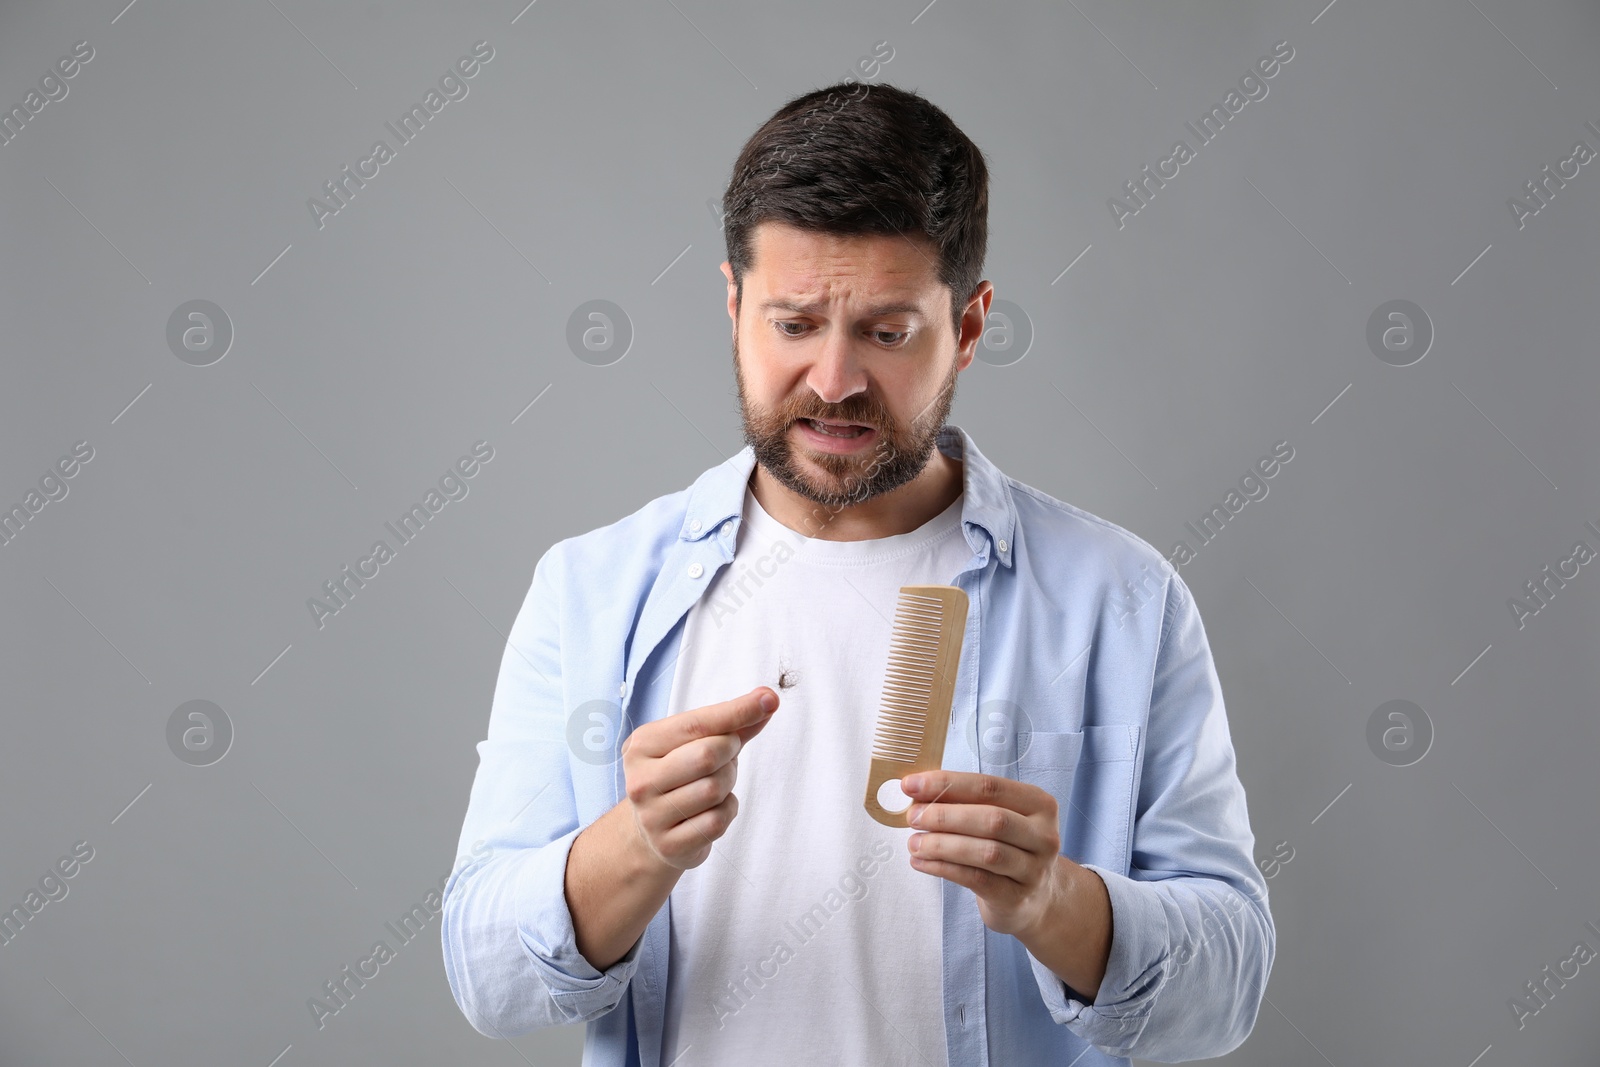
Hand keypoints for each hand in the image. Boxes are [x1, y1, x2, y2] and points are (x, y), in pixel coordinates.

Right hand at [620, 687, 778, 870]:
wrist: (652, 831)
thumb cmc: (682, 775)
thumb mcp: (697, 743)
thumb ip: (731, 723)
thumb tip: (768, 699)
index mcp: (642, 745)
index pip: (696, 723)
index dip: (737, 711)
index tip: (770, 699)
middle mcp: (640, 780)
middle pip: (708, 755)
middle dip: (729, 754)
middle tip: (725, 759)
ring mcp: (651, 816)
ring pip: (715, 789)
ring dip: (728, 784)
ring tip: (714, 785)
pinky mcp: (669, 845)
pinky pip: (718, 820)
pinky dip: (726, 810)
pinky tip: (712, 810)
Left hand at [901, 771, 1065, 937]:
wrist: (1035, 898)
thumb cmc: (1008, 847)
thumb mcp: (997, 818)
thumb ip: (965, 802)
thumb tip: (917, 790)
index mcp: (1039, 804)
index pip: (990, 787)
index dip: (947, 783)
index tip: (911, 784)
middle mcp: (1043, 835)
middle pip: (992, 819)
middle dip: (945, 816)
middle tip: (913, 816)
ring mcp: (1034, 869)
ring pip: (986, 852)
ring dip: (942, 845)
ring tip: (914, 842)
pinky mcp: (1017, 897)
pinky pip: (976, 880)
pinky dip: (944, 868)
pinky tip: (922, 863)